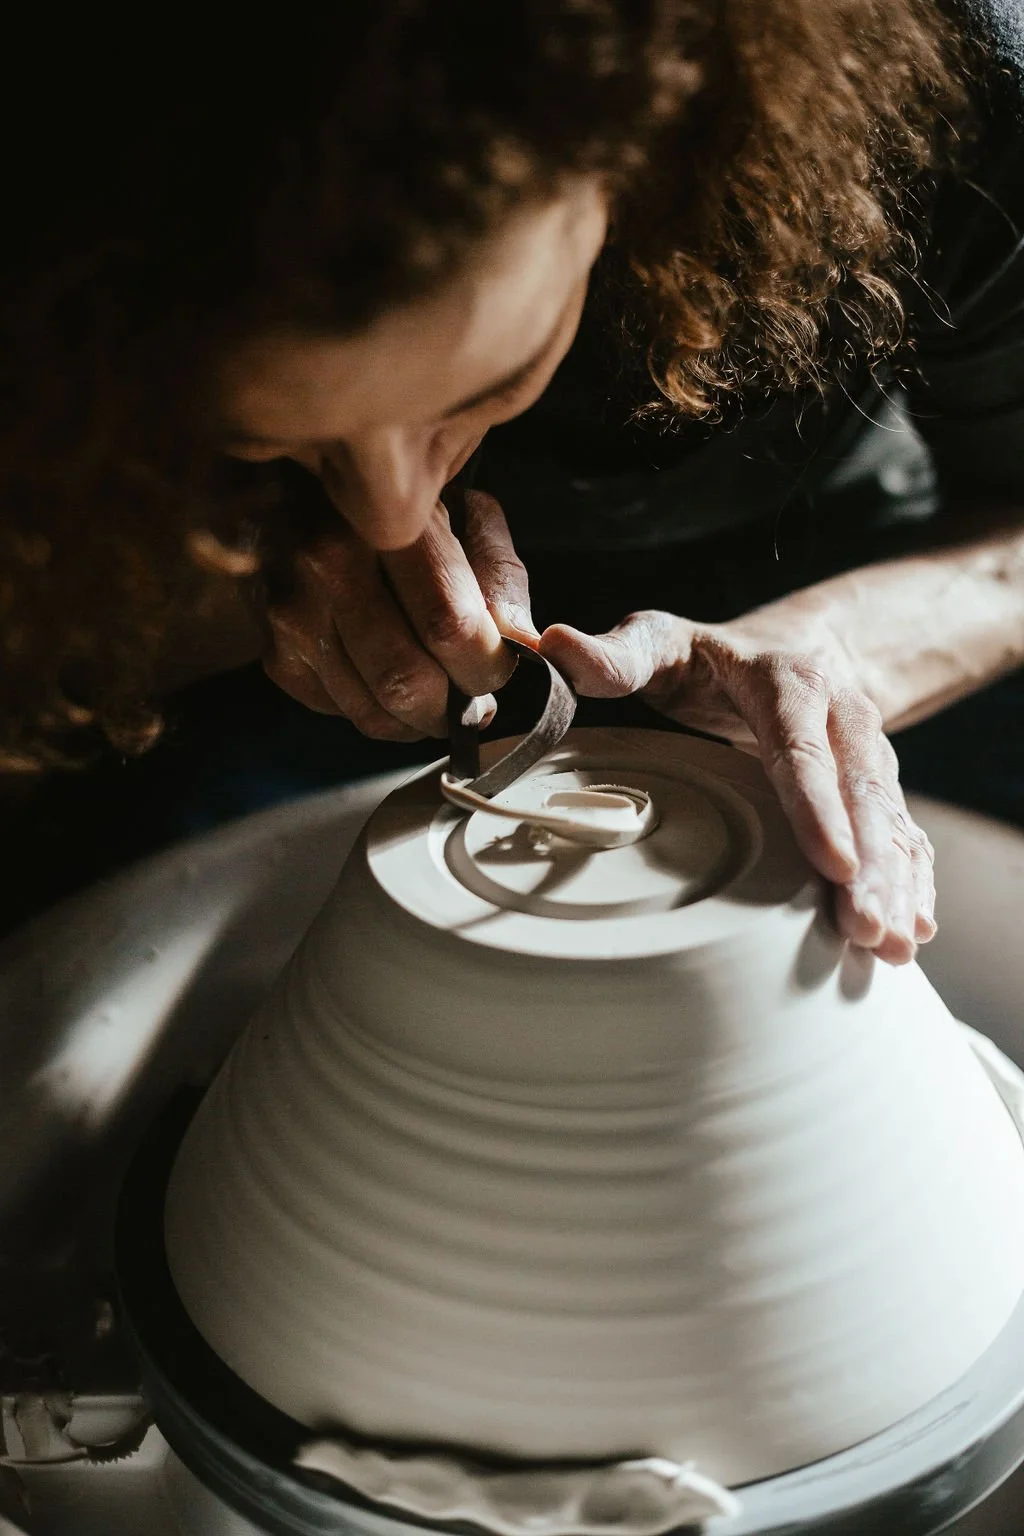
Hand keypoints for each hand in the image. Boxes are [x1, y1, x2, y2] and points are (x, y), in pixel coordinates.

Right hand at [263, 491, 537, 739]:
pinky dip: (378, 710)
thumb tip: (525, 646)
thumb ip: (499, 578)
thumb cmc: (397, 509)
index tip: (499, 672)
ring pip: (375, 712)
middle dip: (454, 707)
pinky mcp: (274, 653)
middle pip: (407, 682)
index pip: (450, 627)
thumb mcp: (461, 513)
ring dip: (419, 719)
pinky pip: (343, 713)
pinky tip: (387, 676)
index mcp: (385, 521)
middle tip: (473, 700)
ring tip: (437, 693)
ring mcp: (290, 612)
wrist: (291, 491)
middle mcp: (326, 562)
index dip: (487, 666)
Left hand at [541, 607, 934, 964]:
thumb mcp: (662, 642)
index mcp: (788, 683)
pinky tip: (912, 930)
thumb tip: (552, 645)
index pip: (803, 750)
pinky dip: (913, 881)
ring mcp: (869, 756)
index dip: (818, 807)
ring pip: (891, 820)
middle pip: (860, 795)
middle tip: (865, 927)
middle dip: (868, 864)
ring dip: (896, 882)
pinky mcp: (880, 790)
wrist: (797, 647)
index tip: (833, 862)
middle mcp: (842, 717)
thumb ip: (614, 654)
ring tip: (892, 943)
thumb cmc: (711, 660)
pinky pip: (904, 836)